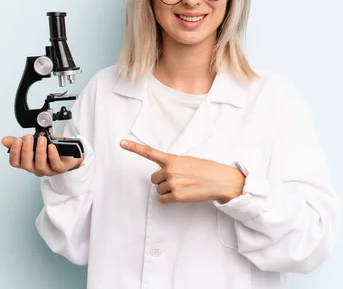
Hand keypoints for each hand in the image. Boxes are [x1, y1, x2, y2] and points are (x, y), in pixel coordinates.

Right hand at [1, 134, 83, 176]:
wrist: (69, 152)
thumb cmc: (51, 147)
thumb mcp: (34, 141)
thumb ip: (20, 141)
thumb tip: (4, 140)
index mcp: (28, 162)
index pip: (15, 163)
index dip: (14, 153)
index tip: (16, 141)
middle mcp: (36, 168)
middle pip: (26, 165)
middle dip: (26, 150)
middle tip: (28, 138)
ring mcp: (48, 170)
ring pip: (40, 165)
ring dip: (39, 151)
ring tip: (41, 139)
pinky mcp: (60, 168)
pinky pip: (55, 165)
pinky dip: (52, 156)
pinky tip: (51, 147)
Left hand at [120, 140, 244, 203]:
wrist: (220, 180)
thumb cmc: (206, 169)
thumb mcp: (188, 161)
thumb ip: (173, 165)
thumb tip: (164, 175)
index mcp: (172, 159)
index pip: (149, 152)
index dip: (134, 147)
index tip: (121, 142)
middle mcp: (169, 170)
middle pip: (153, 179)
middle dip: (162, 181)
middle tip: (178, 181)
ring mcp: (172, 183)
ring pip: (158, 191)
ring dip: (167, 191)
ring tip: (183, 187)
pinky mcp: (176, 196)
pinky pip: (163, 200)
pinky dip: (169, 200)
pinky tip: (181, 195)